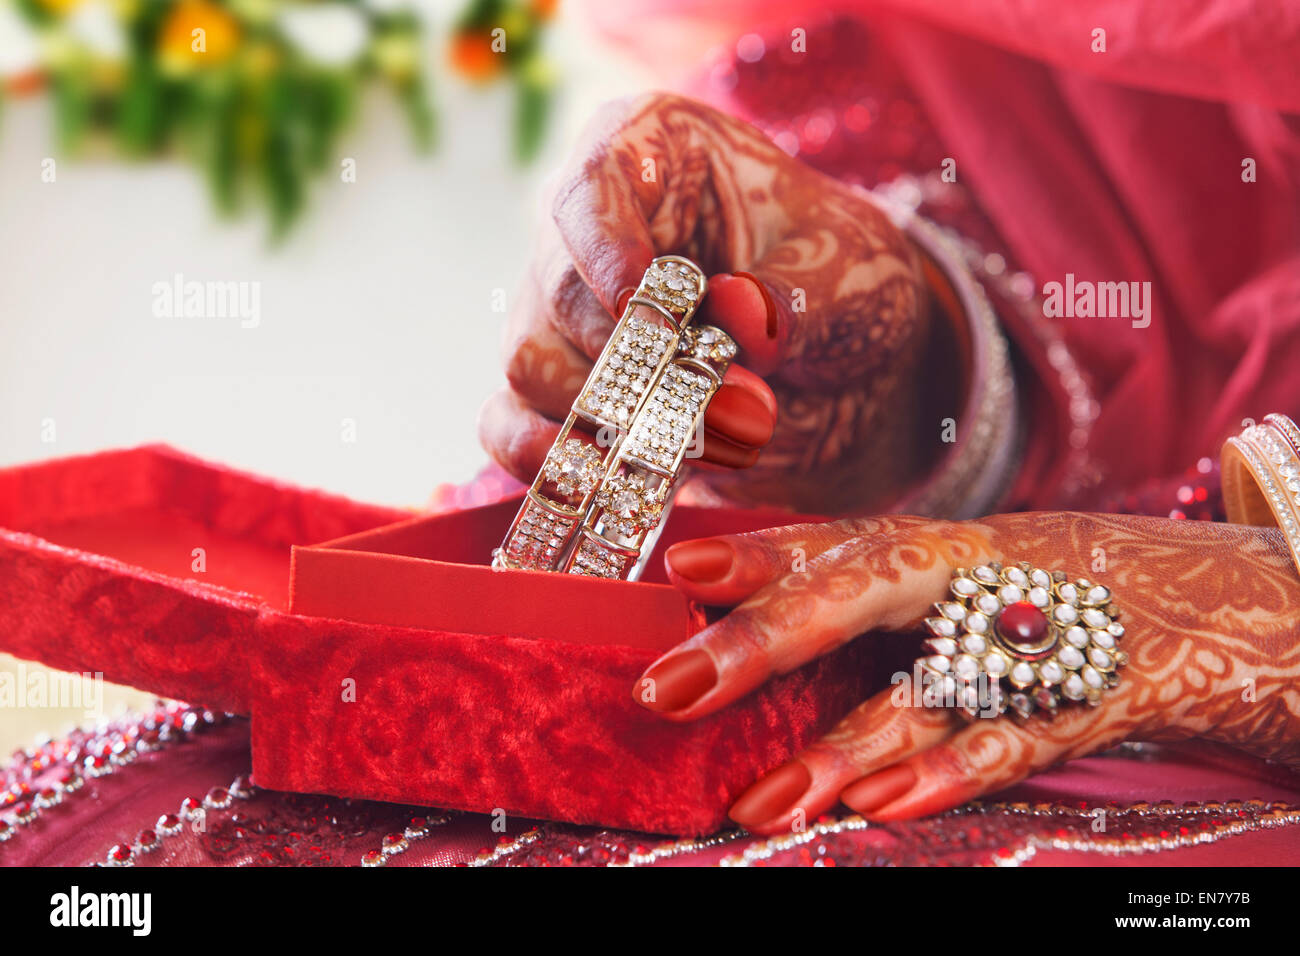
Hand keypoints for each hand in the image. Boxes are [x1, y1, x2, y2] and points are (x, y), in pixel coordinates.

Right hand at [478, 92, 932, 512]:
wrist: (848, 369)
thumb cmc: (844, 284)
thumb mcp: (847, 274)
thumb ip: (795, 296)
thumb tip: (735, 313)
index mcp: (653, 154)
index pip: (595, 182)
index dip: (608, 245)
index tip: (643, 305)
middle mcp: (590, 228)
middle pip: (562, 291)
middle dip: (637, 362)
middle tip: (713, 401)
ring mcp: (563, 311)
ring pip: (534, 363)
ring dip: (611, 417)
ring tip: (698, 441)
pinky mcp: (559, 389)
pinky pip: (507, 421)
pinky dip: (537, 456)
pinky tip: (589, 479)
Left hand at [634, 512, 1299, 833]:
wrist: (1219, 598)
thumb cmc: (1056, 592)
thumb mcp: (968, 575)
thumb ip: (873, 591)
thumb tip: (739, 605)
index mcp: (943, 544)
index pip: (838, 540)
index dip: (760, 551)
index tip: (678, 563)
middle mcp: (978, 573)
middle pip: (867, 588)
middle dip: (769, 636)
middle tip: (673, 686)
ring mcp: (1035, 632)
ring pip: (929, 687)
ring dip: (840, 745)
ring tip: (757, 801)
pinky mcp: (1094, 696)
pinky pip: (1015, 740)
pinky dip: (950, 772)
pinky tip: (878, 807)